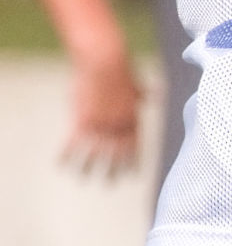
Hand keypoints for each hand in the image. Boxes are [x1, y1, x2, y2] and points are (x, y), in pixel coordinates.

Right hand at [60, 50, 141, 177]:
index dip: (133, 161)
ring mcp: (100, 125)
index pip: (134, 145)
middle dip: (113, 171)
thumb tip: (155, 94)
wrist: (104, 61)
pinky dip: (67, 155)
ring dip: (88, 168)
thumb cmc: (120, 69)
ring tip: (84, 179)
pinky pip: (73, 143)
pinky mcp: (81, 120)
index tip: (133, 174)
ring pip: (93, 153)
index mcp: (133, 118)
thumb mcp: (136, 83)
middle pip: (115, 154)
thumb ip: (144, 93)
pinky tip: (61, 165)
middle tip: (110, 184)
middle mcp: (118, 125)